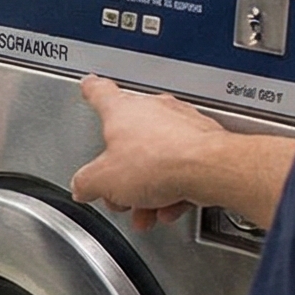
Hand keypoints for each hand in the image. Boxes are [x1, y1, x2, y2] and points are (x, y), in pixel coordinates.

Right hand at [68, 73, 294, 231]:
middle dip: (123, 171)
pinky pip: (182, 167)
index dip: (91, 90)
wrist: (211, 169)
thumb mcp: (103, 180)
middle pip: (129, 141)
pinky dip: (175, 189)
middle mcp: (154, 110)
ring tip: (148, 209)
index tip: (89, 85)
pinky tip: (171, 206)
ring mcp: (182, 124)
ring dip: (149, 187)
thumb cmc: (162, 161)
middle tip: (120, 191)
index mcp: (122, 110)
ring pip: (158, 159)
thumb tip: (83, 186)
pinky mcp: (205, 143)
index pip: (100, 92)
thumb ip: (86, 182)